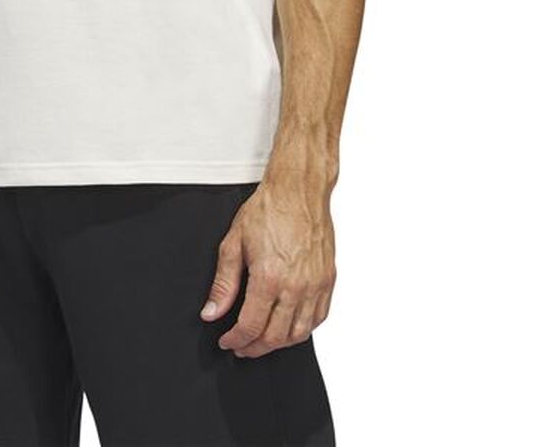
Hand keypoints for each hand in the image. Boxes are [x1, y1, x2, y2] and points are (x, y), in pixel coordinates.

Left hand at [199, 182, 335, 357]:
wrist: (298, 190)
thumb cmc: (268, 210)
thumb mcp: (234, 243)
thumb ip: (223, 284)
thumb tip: (211, 312)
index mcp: (269, 277)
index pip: (251, 326)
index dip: (236, 340)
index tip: (227, 342)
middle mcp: (296, 286)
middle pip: (276, 337)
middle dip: (255, 348)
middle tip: (242, 346)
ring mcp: (316, 285)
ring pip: (299, 334)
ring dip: (279, 344)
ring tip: (262, 340)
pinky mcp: (328, 280)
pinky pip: (318, 318)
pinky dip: (303, 330)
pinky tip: (289, 326)